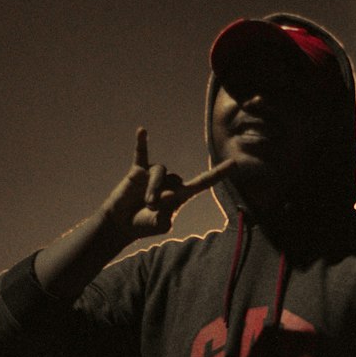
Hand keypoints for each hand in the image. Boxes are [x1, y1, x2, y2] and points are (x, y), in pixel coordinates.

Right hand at [101, 128, 234, 242]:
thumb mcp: (159, 226)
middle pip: (175, 180)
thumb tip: (163, 201)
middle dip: (163, 196)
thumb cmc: (142, 225)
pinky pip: (141, 152)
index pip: (204, 182)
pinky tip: (142, 130)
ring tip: (144, 202)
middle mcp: (170, 182)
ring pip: (160, 172)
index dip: (218, 174)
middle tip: (151, 208)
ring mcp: (154, 175)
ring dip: (152, 188)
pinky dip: (141, 142)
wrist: (121, 223)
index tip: (234, 164)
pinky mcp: (138, 170)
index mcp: (181, 195)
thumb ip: (165, 218)